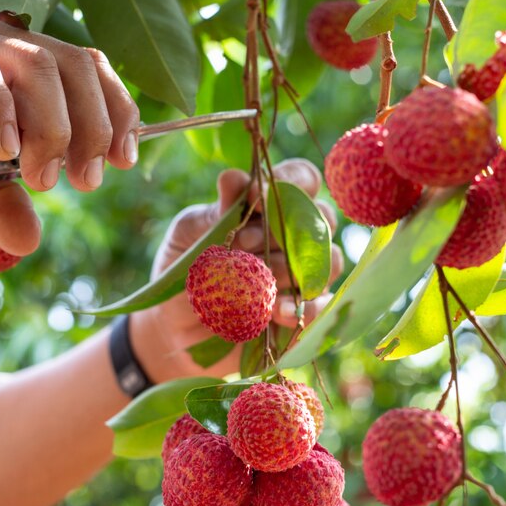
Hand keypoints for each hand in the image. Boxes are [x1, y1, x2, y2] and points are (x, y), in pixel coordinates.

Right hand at [0, 10, 139, 255]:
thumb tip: (29, 241)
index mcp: (15, 64)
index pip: (86, 69)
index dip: (117, 109)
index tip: (124, 161)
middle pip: (73, 65)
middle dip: (94, 125)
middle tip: (86, 180)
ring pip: (34, 63)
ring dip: (53, 125)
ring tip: (42, 176)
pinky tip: (1, 151)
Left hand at [131, 159, 344, 380]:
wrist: (177, 327)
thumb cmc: (186, 270)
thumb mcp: (189, 235)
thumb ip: (215, 211)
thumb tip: (234, 178)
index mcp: (271, 207)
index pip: (303, 179)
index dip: (290, 182)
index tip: (256, 197)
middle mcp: (295, 236)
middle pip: (323, 218)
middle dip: (284, 230)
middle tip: (243, 245)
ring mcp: (305, 275)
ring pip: (328, 260)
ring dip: (291, 269)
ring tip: (256, 283)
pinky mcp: (306, 312)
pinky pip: (325, 305)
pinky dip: (307, 308)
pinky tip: (279, 313)